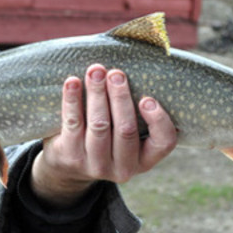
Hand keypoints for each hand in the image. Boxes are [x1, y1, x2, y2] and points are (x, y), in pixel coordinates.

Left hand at [30, 64, 176, 206]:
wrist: (69, 165)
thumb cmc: (108, 138)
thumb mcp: (127, 135)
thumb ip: (138, 112)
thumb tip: (144, 64)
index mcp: (145, 160)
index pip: (164, 143)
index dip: (158, 120)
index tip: (148, 98)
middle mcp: (123, 168)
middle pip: (125, 129)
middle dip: (120, 97)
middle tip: (116, 73)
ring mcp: (95, 165)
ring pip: (99, 125)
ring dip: (97, 93)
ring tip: (96, 71)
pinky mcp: (71, 157)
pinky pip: (73, 123)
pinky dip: (72, 100)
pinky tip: (72, 81)